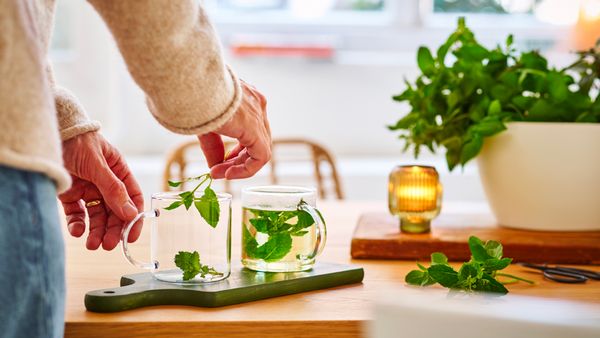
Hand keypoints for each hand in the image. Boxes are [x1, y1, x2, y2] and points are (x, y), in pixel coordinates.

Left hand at [59, 132, 143, 249]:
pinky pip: (77, 214)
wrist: (50, 132)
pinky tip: (77, 231)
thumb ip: (113, 189)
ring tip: (92, 244)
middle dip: (113, 229)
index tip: (131, 236)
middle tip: (108, 245)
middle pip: (115, 211)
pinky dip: (78, 224)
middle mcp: (106, 183)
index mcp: (119, 172)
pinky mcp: (70, 195)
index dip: (134, 218)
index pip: (133, 198)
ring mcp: (88, 189)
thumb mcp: (98, 165)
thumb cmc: (78, 141)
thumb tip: (131, 213)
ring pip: (97, 216)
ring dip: (97, 231)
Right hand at [199, 80, 270, 178]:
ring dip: (240, 167)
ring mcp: (258, 114)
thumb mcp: (204, 122)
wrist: (190, 83)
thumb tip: (214, 168)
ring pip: (260, 150)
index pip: (250, 130)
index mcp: (246, 97)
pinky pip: (261, 156)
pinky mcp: (255, 126)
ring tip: (219, 174)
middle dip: (236, 160)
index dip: (235, 152)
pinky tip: (229, 174)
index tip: (218, 163)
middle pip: (256, 141)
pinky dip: (246, 169)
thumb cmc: (191, 95)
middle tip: (217, 171)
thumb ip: (213, 146)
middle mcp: (256, 104)